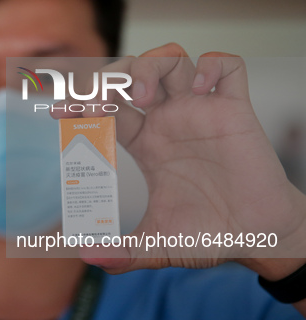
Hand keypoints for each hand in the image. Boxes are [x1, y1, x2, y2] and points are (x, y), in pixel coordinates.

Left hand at [51, 43, 305, 274]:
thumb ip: (122, 252)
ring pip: (171, 61)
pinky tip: (200, 89)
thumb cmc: (209, 235)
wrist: (259, 238)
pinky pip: (227, 67)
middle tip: (94, 102)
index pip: (107, 107)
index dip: (81, 103)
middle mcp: (169, 121)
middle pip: (130, 74)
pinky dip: (211, 66)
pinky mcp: (235, 110)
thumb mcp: (157, 244)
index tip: (60, 113)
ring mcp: (200, 112)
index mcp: (146, 143)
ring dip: (150, 68)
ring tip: (145, 99)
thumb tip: (85, 258)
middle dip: (106, 79)